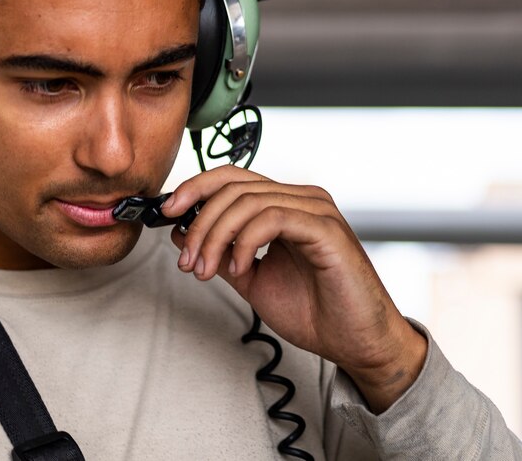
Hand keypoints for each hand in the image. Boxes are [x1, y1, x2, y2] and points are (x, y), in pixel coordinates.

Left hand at [164, 165, 427, 412]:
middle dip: (199, 219)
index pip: (231, 178)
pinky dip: (245, 242)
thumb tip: (182, 231)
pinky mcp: (325, 228)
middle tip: (185, 258)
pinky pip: (272, 217)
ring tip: (204, 270)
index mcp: (284, 205)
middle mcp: (301, 199)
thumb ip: (221, 253)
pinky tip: (240, 269)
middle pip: (233, 185)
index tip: (166, 213)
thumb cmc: (315, 311)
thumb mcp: (252, 279)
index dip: (194, 188)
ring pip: (248, 201)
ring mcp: (315, 210)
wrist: (356, 343)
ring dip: (216, 236)